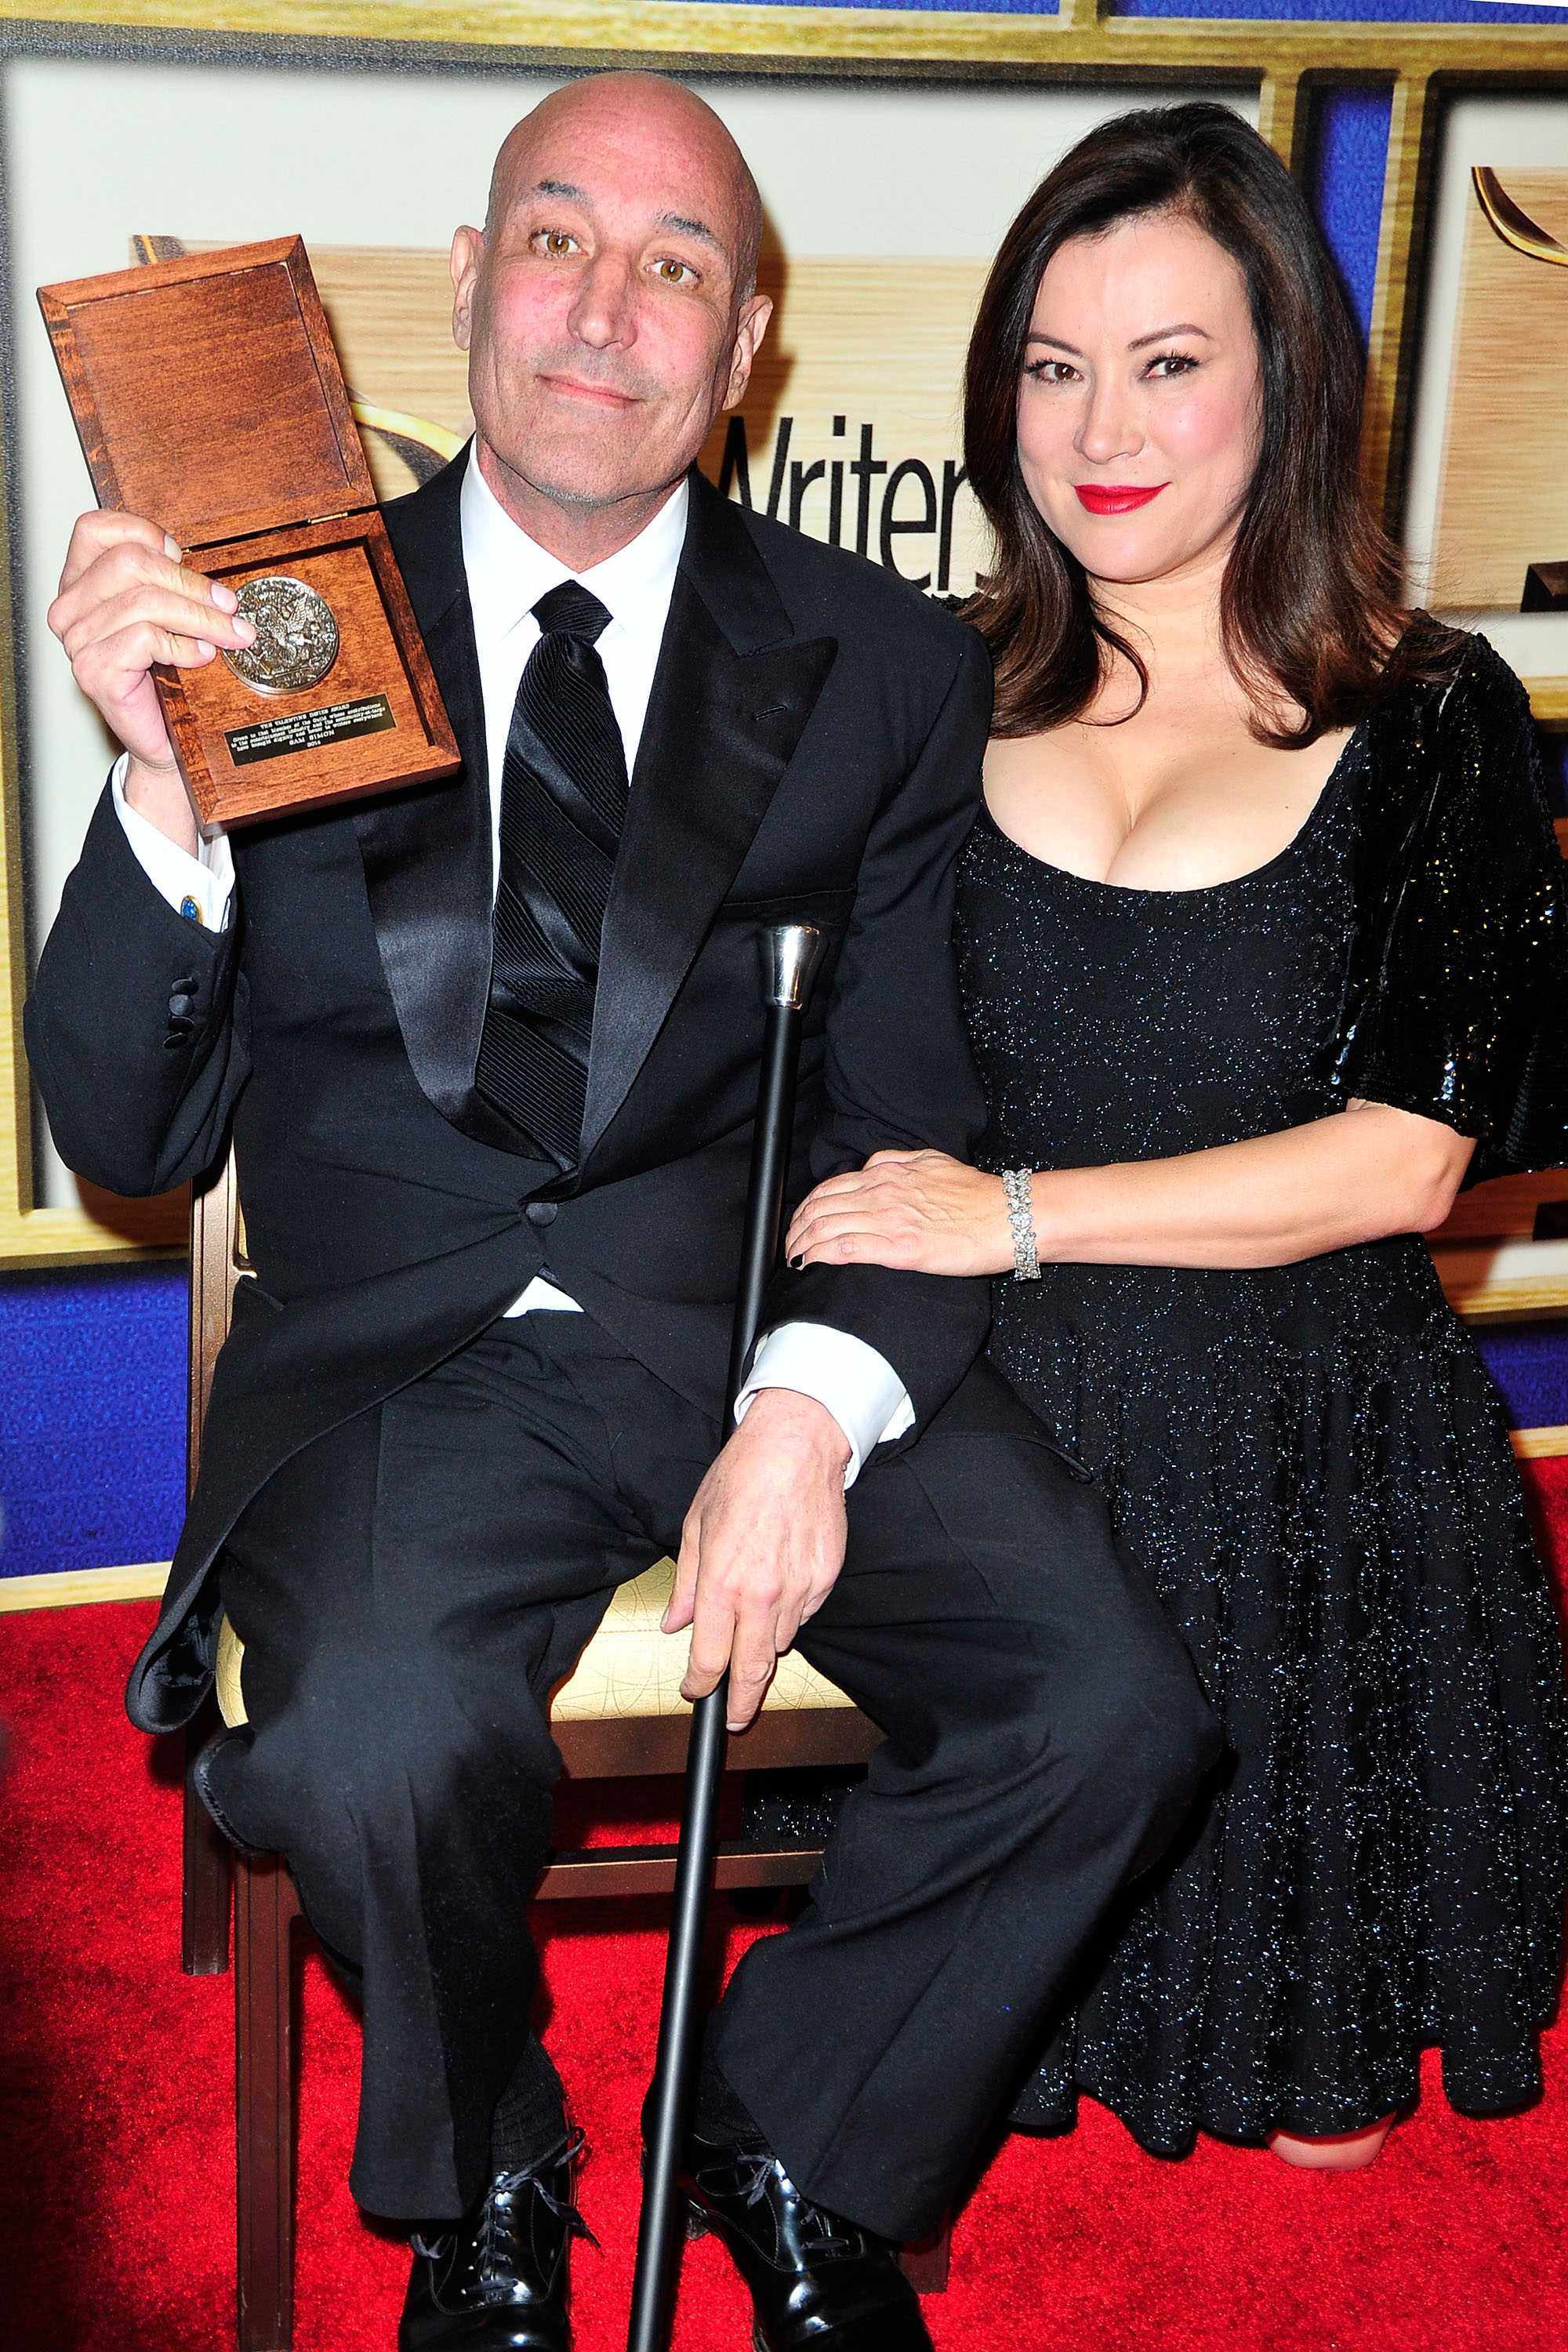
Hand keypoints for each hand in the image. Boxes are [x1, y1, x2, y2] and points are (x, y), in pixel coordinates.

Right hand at [47, 511, 257, 849]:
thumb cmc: (167, 676)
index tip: (182, 556)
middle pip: (129, 562)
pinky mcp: (94, 672)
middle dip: (191, 583)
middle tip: (229, 605)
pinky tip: (201, 657)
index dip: (144, 533)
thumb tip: (201, 567)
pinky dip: (183, 645)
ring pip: (144, 601)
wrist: (164, 741)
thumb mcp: (167, 616)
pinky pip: (145, 638)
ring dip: (200, 617)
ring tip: (230, 634)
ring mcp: (77, 642)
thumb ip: (167, 582)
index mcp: (80, 584)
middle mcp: (70, 609)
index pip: (96, 529)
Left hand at [664, 1389, 849, 1731]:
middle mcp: (761, 1596)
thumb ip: (687, 1584)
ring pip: (780, 1644)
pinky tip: (779, 1593)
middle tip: (735, 1717)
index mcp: (721, 1584)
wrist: (797, 1446)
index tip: (696, 1692)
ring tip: (753, 1638)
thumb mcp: (695, 1525)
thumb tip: (675, 1623)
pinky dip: (790, 1616)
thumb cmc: (742, 1476)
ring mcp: (799, 1590)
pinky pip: (804, 1615)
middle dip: (741, 1702)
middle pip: (752, 1671)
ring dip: (764, 1649)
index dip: (700, 1686)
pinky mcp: (825, 1580)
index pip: (709, 1659)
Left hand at [785, 1148, 1013, 1276]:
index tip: (801, 1221)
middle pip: (821, 1207)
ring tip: (794, 1257)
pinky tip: (810, 1263)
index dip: (808, 1206)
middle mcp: (882, 1193)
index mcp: (888, 1173)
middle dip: (797, 1227)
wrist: (1008, 1216)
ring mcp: (890, 1220)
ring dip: (802, 1243)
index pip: (831, 1187)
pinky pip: (846, 1248)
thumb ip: (897, 1162)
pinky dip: (820, 1255)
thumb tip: (872, 1167)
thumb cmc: (977, 1194)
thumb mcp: (932, 1161)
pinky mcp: (900, 1249)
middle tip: (789, 1245)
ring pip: (827, 1226)